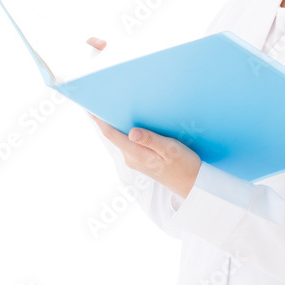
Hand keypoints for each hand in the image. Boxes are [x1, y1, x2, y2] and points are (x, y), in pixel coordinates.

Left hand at [85, 37, 201, 198]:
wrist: (193, 185)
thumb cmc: (185, 165)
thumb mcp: (171, 149)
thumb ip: (151, 140)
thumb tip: (131, 132)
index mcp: (136, 154)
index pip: (111, 134)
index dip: (99, 120)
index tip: (90, 106)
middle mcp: (131, 158)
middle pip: (113, 135)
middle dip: (107, 119)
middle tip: (103, 99)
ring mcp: (135, 161)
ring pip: (121, 139)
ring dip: (117, 124)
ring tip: (116, 106)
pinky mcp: (141, 161)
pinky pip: (128, 143)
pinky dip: (126, 131)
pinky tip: (131, 122)